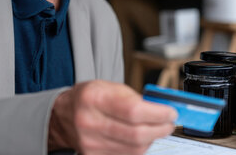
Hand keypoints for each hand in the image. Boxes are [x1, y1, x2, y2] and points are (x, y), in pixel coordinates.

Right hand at [48, 80, 176, 154]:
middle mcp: (89, 122)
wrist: (64, 115)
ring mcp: (90, 143)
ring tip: (155, 129)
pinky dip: (138, 149)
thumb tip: (162, 108)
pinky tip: (140, 139)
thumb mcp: (109, 87)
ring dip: (151, 140)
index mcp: (94, 98)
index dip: (158, 114)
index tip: (171, 112)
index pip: (133, 111)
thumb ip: (134, 97)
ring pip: (134, 149)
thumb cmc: (90, 98)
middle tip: (169, 123)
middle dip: (160, 129)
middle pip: (136, 134)